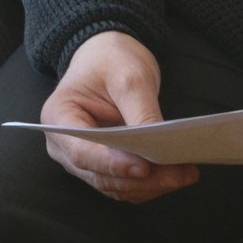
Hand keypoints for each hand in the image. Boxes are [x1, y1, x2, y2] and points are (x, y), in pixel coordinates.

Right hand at [41, 30, 197, 202]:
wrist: (107, 57)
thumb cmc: (111, 60)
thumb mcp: (130, 77)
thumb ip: (142, 113)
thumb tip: (160, 147)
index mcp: (59, 116)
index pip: (82, 152)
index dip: (113, 164)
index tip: (144, 168)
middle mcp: (63, 145)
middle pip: (100, 175)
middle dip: (141, 179)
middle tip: (179, 174)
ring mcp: (81, 159)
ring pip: (114, 185)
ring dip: (150, 185)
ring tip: (184, 174)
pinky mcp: (102, 165)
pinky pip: (123, 184)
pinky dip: (149, 183)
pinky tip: (175, 175)